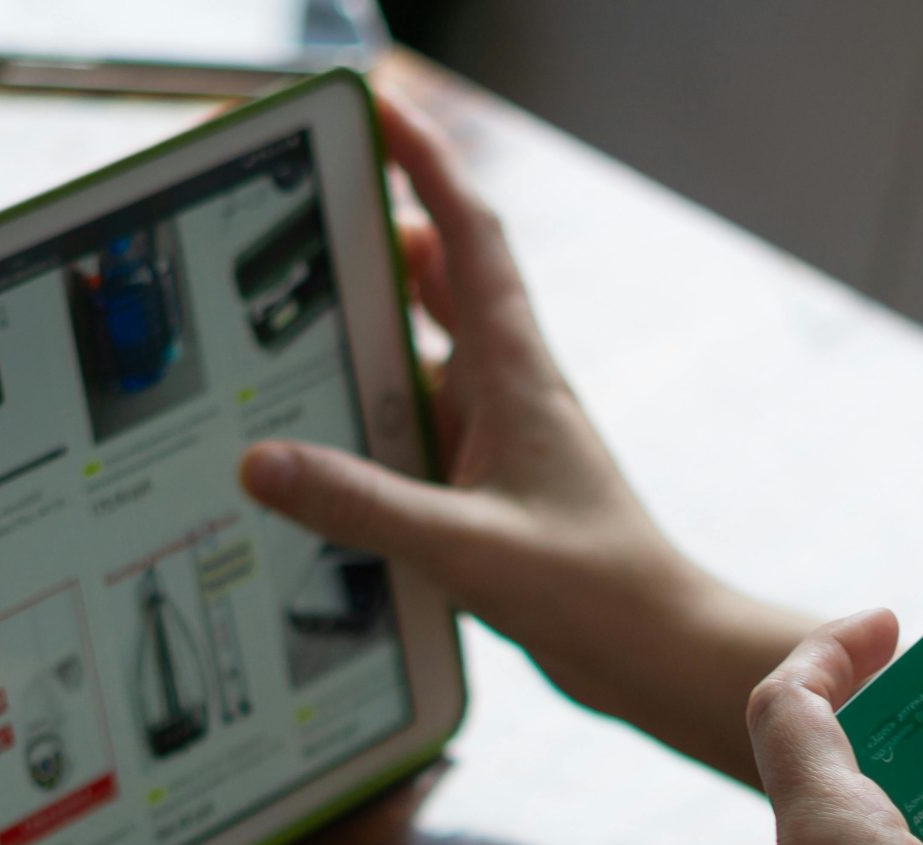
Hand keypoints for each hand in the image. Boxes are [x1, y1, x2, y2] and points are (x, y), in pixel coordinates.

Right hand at [236, 89, 694, 720]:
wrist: (660, 654)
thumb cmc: (596, 594)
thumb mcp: (467, 548)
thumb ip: (364, 506)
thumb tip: (262, 463)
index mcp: (517, 376)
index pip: (470, 238)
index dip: (428, 166)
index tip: (380, 112)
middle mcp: (511, 393)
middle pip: (441, 284)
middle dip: (375, 244)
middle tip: (300, 224)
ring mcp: (503, 440)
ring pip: (426, 358)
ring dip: (369, 336)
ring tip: (283, 329)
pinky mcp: (493, 489)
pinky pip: (422, 429)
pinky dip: (376, 419)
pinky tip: (322, 446)